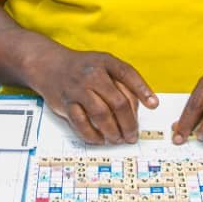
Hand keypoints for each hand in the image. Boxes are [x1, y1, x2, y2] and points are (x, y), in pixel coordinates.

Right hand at [31, 48, 157, 144]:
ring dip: (113, 131)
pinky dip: (93, 135)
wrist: (49, 65)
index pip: (128, 74)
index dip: (143, 90)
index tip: (154, 105)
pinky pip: (81, 123)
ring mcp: (78, 89)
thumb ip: (122, 79)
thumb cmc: (82, 67)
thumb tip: (145, 102)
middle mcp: (92, 75)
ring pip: (101, 115)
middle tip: (133, 135)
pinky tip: (100, 139)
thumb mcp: (103, 63)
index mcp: (105, 62)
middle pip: (118, 102)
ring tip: (118, 139)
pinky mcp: (66, 103)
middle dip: (129, 123)